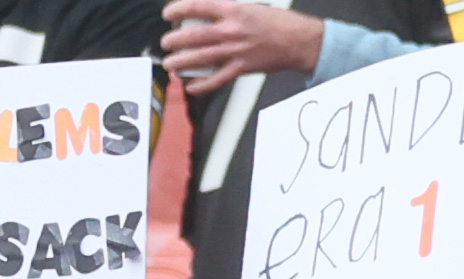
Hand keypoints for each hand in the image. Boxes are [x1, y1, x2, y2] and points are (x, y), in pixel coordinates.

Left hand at [161, 0, 324, 93]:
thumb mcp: (250, 6)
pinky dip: (201, 85)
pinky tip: (191, 86)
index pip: (197, 6)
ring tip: (170, 64)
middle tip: (166, 43)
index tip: (168, 14)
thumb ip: (227, 11)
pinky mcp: (241, 68)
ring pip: (201, 58)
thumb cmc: (276, 23)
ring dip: (181, 62)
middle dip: (175, 40)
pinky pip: (216, 79)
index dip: (178, 9)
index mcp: (232, 10)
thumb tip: (207, 14)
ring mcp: (235, 51)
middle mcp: (231, 30)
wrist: (297, 40)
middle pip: (194, 35)